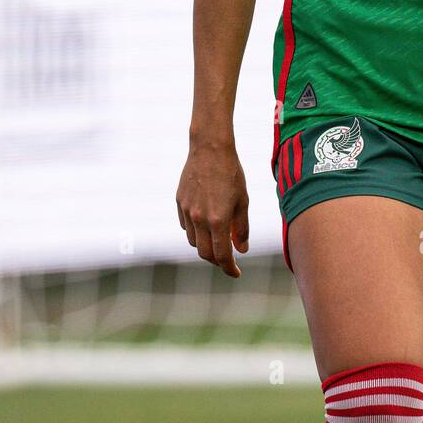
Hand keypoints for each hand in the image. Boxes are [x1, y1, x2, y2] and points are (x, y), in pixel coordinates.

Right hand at [176, 141, 249, 277]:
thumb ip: (241, 228)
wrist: (210, 148)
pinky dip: (196, 232)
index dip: (229, 268)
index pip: (222, 256)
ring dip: (206, 246)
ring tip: (218, 240)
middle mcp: (199, 219)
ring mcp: (186, 211)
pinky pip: (186, 226)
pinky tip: (206, 224)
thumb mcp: (243, 201)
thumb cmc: (232, 173)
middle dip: (217, 261)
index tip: (236, 273)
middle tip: (228, 259)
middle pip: (205, 253)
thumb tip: (241, 250)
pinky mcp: (179, 203)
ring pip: (194, 241)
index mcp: (218, 220)